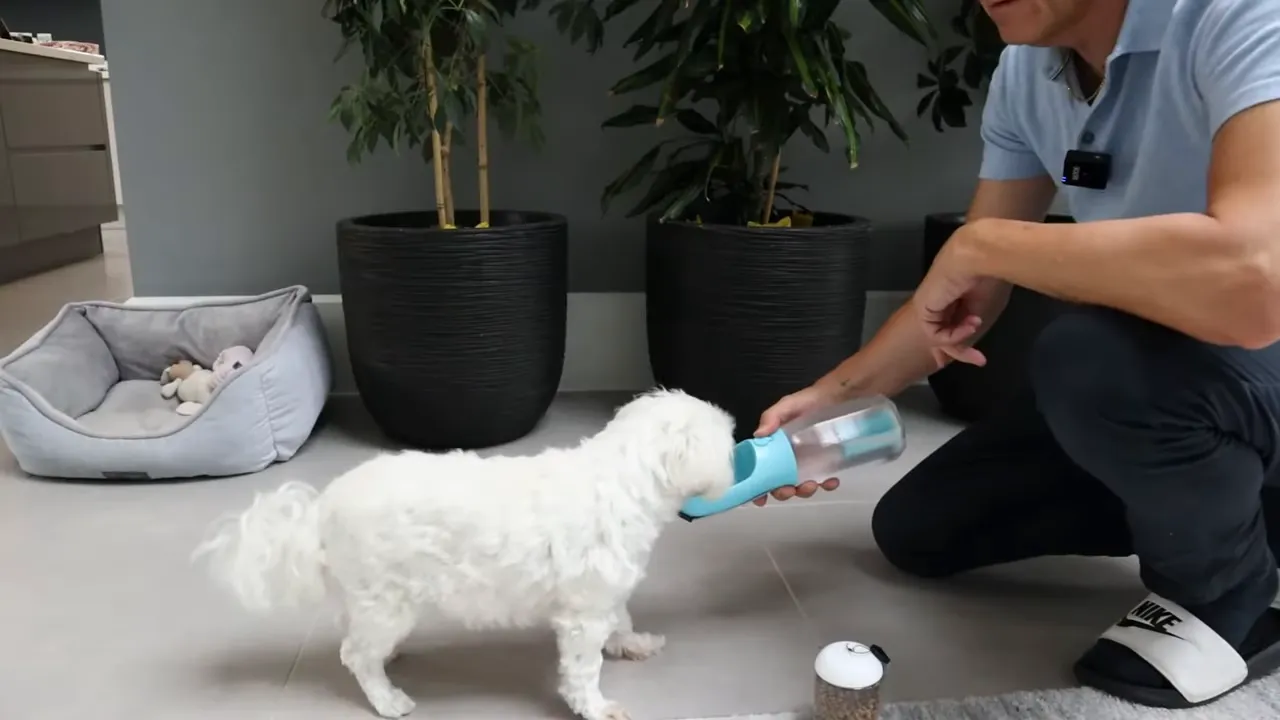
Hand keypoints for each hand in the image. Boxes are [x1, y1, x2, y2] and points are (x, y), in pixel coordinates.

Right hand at [752, 384, 841, 505]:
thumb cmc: (808, 401)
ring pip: (801, 486)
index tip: (759, 499)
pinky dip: (826, 484)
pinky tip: (831, 481)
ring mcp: (806, 463)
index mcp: (773, 448)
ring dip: (805, 491)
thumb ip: (772, 416)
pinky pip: (823, 480)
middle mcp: (787, 459)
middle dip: (783, 492)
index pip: (760, 470)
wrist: (836, 397)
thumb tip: (759, 434)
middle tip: (790, 489)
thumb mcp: (787, 406)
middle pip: (779, 484)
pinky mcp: (824, 464)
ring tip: (813, 484)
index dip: (757, 487)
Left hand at [913, 223, 1000, 367]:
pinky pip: (936, 334)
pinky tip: (970, 323)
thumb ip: (972, 321)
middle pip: (945, 333)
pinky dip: (954, 336)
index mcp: (953, 296)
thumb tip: (969, 337)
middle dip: (962, 352)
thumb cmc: (987, 274)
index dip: (966, 339)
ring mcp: (929, 305)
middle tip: (980, 360)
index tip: (981, 356)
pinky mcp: (922, 309)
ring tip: (977, 326)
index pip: (954, 324)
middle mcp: (939, 301)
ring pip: (939, 336)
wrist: (977, 256)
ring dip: (960, 343)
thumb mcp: (983, 304)